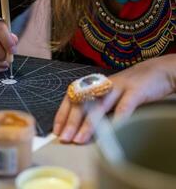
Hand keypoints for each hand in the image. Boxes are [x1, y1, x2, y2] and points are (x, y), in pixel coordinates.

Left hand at [53, 55, 175, 143]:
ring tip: (80, 139)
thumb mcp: (106, 96)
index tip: (57, 131)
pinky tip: (112, 131)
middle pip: (82, 103)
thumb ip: (94, 109)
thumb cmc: (125, 89)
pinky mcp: (135, 90)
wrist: (154, 72)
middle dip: (71, 122)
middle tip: (65, 139)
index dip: (62, 115)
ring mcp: (117, 86)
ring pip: (99, 105)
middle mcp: (101, 85)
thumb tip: (77, 130)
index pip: (71, 99)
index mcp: (92, 86)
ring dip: (88, 123)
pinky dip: (119, 117)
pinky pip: (125, 105)